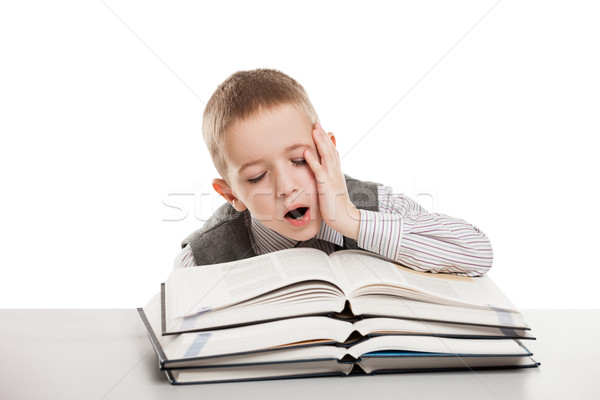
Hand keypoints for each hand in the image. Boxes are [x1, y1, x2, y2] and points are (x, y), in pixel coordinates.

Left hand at [304, 123, 359, 239]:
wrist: (346, 219)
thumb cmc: (337, 207)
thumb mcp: (333, 190)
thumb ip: (328, 180)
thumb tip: (322, 175)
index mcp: (336, 173)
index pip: (333, 153)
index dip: (328, 141)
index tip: (322, 130)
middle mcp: (336, 172)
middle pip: (331, 150)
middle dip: (323, 136)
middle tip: (316, 124)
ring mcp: (332, 178)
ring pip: (327, 155)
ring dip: (320, 142)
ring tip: (314, 130)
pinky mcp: (326, 186)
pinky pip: (319, 171)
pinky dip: (313, 160)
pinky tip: (306, 152)